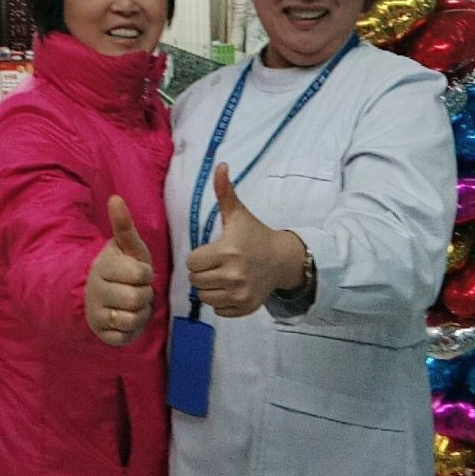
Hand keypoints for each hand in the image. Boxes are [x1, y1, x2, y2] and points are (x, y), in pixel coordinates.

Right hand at [85, 195, 153, 345]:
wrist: (98, 294)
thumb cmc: (121, 268)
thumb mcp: (126, 247)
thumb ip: (123, 225)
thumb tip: (115, 198)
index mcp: (102, 267)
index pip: (140, 274)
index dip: (145, 274)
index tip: (137, 273)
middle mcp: (95, 291)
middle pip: (137, 298)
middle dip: (144, 294)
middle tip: (136, 289)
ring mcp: (96, 315)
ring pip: (132, 319)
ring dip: (140, 312)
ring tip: (133, 304)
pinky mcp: (102, 335)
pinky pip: (126, 337)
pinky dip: (133, 329)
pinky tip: (127, 317)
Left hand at [187, 163, 306, 317]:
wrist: (282, 259)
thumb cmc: (255, 235)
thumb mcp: (238, 214)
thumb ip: (225, 192)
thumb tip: (220, 165)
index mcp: (228, 251)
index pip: (192, 263)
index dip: (198, 257)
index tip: (210, 252)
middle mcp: (234, 275)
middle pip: (196, 281)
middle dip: (202, 272)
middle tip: (215, 264)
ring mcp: (240, 294)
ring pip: (204, 297)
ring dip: (209, 288)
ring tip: (221, 276)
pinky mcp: (245, 307)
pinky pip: (218, 310)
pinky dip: (220, 302)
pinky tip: (230, 288)